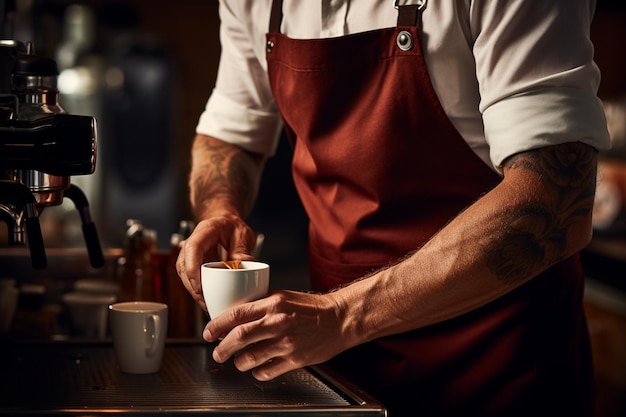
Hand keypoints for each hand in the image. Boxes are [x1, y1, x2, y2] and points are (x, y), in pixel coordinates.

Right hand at [176, 214, 255, 309]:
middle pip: (183, 266)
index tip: (199, 287)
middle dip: (192, 287)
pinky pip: (190, 277)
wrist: (225, 222)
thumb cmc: (231, 225)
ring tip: (207, 305)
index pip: (193, 248)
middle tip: (205, 302)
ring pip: (184, 274)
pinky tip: (207, 300)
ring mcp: (190, 254)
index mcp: (205, 231)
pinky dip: (197, 290)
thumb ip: (243, 250)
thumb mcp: (242, 234)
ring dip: (193, 291)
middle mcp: (192, 242)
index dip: (193, 269)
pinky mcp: (193, 263)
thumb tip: (246, 270)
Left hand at [204, 290, 350, 380]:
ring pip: (250, 358)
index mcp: (273, 304)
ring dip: (239, 363)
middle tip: (218, 353)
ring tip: (239, 362)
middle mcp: (278, 322)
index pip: (236, 314)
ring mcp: (287, 342)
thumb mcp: (284, 297)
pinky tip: (259, 369)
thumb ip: (261, 306)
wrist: (340, 319)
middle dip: (222, 348)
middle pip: (238, 337)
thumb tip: (236, 317)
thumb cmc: (313, 308)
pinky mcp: (296, 358)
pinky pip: (267, 371)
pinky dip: (258, 373)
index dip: (216, 325)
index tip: (208, 333)